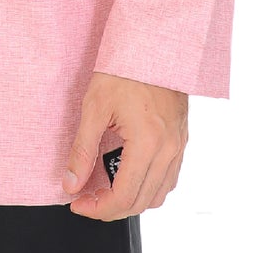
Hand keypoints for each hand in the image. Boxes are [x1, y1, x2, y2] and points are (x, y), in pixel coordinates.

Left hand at [62, 73, 187, 220]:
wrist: (152, 44)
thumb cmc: (122, 70)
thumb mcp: (94, 107)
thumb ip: (82, 150)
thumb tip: (70, 184)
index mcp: (148, 142)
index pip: (124, 196)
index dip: (98, 208)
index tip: (78, 203)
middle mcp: (169, 149)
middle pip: (142, 202)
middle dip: (111, 208)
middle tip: (86, 199)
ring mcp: (179, 145)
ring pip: (159, 194)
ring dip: (131, 200)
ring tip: (105, 190)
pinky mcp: (181, 139)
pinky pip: (168, 178)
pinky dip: (148, 187)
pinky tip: (127, 176)